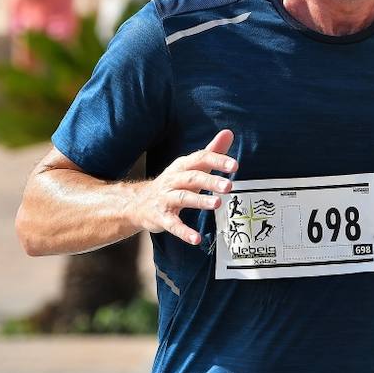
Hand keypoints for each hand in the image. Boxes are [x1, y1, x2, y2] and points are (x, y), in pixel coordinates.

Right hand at [133, 129, 237, 244]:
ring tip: (217, 203)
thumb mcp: (191, 166)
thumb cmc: (173, 183)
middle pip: (193, 177)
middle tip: (229, 186)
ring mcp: (166, 199)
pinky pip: (173, 224)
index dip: (217, 161)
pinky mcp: (162, 217)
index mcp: (182, 166)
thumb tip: (229, 133)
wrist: (138, 203)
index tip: (235, 165)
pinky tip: (196, 239)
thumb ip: (211, 151)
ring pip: (183, 198)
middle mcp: (173, 180)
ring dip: (200, 200)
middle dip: (210, 180)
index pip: (200, 159)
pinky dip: (184, 232)